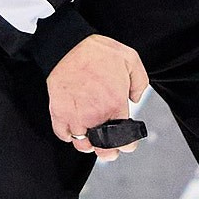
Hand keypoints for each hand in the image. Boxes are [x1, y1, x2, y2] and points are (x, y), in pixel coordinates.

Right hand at [48, 35, 146, 159]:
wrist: (68, 45)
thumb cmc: (97, 52)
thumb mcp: (131, 60)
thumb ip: (140, 83)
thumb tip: (135, 99)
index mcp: (115, 105)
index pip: (124, 140)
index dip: (128, 144)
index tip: (127, 143)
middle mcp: (95, 115)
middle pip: (102, 149)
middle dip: (108, 152)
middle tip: (110, 151)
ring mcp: (75, 116)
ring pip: (82, 144)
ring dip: (88, 144)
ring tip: (91, 139)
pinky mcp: (58, 112)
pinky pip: (63, 134)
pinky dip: (68, 135)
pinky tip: (74, 129)